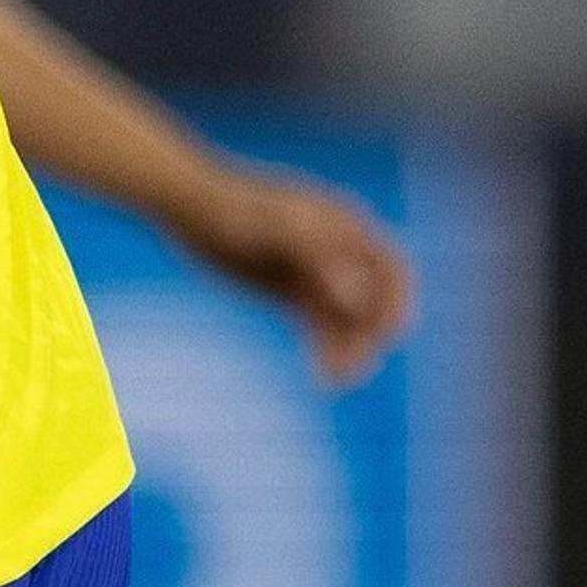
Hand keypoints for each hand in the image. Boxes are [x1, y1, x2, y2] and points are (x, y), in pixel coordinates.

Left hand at [180, 169, 418, 388]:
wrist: (188, 205)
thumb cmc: (233, 209)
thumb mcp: (276, 230)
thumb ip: (318, 259)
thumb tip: (358, 300)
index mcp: (344, 226)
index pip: (392, 269)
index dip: (398, 302)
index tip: (388, 336)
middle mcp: (336, 250)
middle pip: (372, 301)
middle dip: (369, 335)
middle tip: (351, 369)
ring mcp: (314, 272)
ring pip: (346, 319)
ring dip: (348, 349)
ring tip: (333, 381)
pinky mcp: (291, 292)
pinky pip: (320, 326)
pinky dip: (325, 349)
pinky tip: (320, 377)